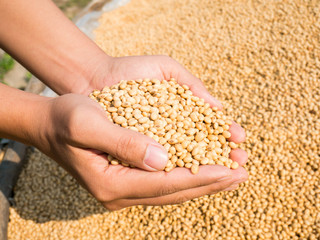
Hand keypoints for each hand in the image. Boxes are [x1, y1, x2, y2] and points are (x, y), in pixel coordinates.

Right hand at [36, 93, 246, 210]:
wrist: (49, 123)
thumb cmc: (67, 117)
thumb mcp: (89, 123)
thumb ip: (124, 142)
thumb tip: (163, 160)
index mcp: (111, 182)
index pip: (166, 183)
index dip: (200, 176)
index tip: (230, 170)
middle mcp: (120, 192)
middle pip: (174, 191)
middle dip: (210, 182)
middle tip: (242, 174)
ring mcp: (124, 188)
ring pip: (172, 189)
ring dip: (203, 180)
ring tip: (232, 173)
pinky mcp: (127, 178)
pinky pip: (164, 181)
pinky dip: (187, 175)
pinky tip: (204, 167)